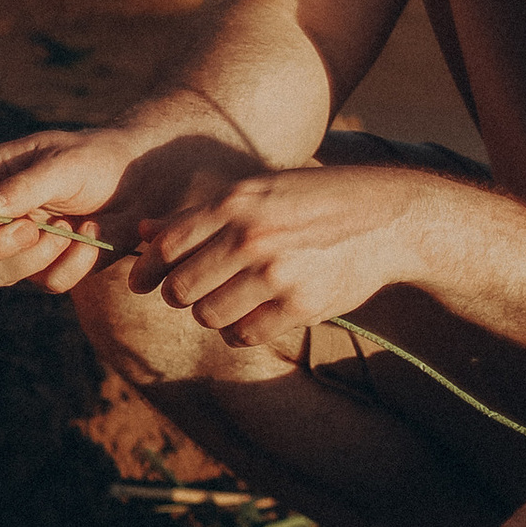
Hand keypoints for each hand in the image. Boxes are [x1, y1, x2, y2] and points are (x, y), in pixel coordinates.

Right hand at [0, 124, 261, 295]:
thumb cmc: (99, 158)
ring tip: (73, 229)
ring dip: (41, 258)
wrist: (144, 179)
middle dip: (5, 249)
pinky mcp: (52, 266)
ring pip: (3, 275)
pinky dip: (73, 265)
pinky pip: (49, 284)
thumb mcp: (63, 164)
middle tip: (41, 229)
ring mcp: (23, 246)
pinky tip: (92, 237)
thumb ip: (23, 187)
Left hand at [134, 164, 424, 350]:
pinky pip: (243, 335)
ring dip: (214, 315)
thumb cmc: (310, 202)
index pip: (166, 246)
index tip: (141, 284)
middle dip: (182, 296)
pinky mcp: (299, 304)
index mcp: (235, 201)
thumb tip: (141, 231)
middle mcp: (250, 236)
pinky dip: (242, 331)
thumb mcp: (256, 191)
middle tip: (198, 291)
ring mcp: (275, 272)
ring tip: (234, 300)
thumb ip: (198, 213)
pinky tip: (257, 313)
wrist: (384, 216)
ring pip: (208, 317)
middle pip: (181, 290)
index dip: (146, 270)